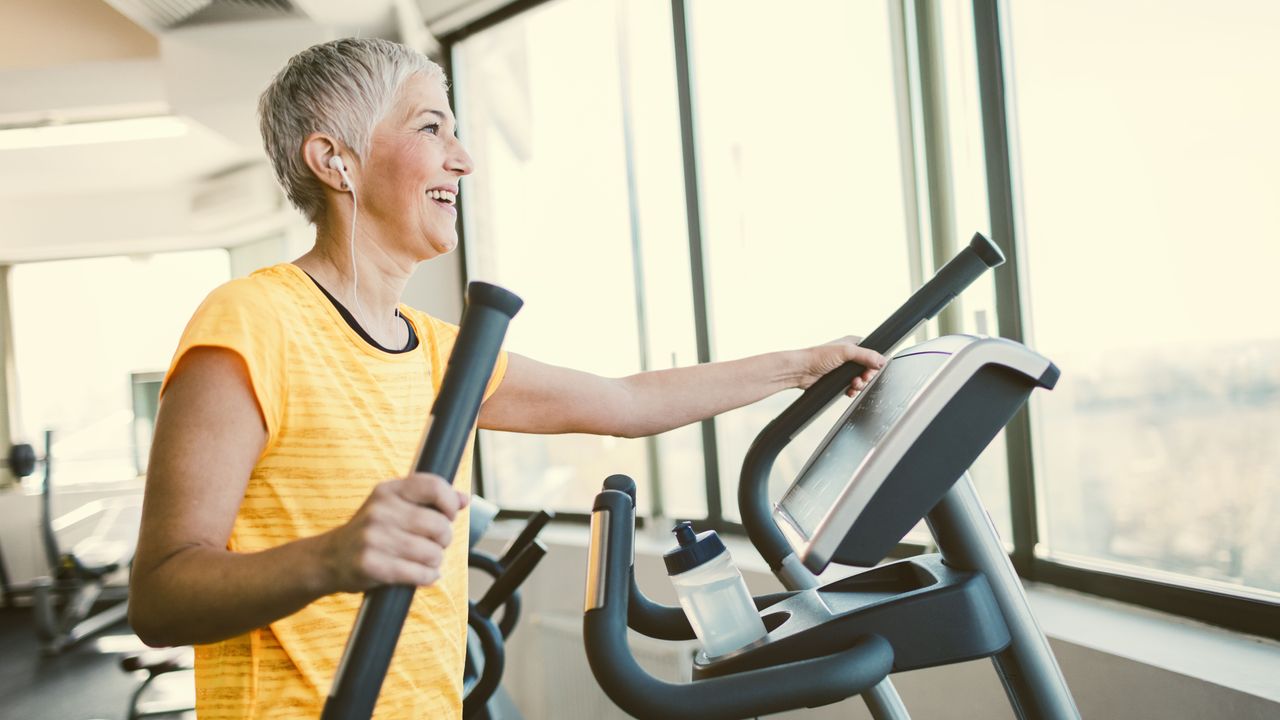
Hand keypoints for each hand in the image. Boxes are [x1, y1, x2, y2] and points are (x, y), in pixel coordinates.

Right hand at [319, 473, 469, 592]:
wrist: (329, 558)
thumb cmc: (371, 532)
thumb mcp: (394, 506)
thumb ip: (429, 500)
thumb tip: (465, 498)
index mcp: (388, 491)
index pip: (433, 486)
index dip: (450, 503)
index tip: (448, 515)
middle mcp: (380, 511)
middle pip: (438, 525)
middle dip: (444, 539)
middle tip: (434, 545)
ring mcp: (373, 538)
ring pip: (432, 553)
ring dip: (435, 561)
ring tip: (425, 561)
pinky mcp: (371, 565)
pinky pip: (418, 573)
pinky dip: (427, 577)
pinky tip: (423, 574)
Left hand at [799, 336, 886, 396]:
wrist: (801, 371)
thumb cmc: (817, 357)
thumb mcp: (845, 352)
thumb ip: (865, 355)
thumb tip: (881, 360)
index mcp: (852, 344)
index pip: (872, 353)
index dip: (874, 363)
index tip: (871, 369)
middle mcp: (849, 356)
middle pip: (868, 369)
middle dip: (867, 376)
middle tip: (861, 378)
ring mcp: (844, 369)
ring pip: (861, 379)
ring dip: (859, 384)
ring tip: (853, 384)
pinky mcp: (839, 380)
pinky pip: (852, 387)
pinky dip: (852, 390)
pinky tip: (849, 390)